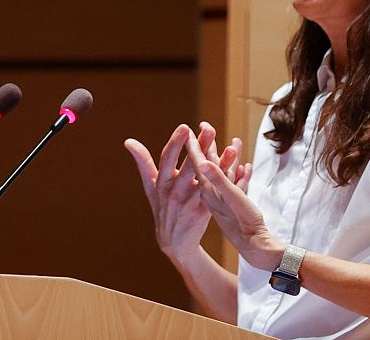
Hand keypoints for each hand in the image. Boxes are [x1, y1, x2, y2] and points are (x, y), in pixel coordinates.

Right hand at [124, 123, 219, 262]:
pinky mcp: (206, 211)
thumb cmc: (162, 206)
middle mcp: (176, 191)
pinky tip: (241, 168)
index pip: (167, 159)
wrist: (174, 241)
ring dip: (221, 164)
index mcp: (161, 182)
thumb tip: (128, 141)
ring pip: (208, 180)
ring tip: (232, 149)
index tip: (184, 128)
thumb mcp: (150, 186)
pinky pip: (218, 193)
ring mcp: (191, 202)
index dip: (175, 144)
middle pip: (190, 167)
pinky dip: (230, 181)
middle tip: (210, 130)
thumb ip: (143, 162)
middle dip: (200, 148)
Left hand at [186, 136, 284, 270]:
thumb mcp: (231, 197)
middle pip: (208, 165)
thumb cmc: (244, 221)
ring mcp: (222, 199)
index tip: (191, 129)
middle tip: (207, 128)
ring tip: (234, 143)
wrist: (255, 245)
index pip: (198, 162)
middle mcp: (212, 193)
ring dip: (228, 158)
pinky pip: (234, 184)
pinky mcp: (232, 204)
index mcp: (209, 189)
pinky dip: (239, 174)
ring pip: (223, 173)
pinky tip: (245, 167)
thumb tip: (203, 161)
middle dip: (210, 146)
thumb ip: (217, 178)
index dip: (195, 145)